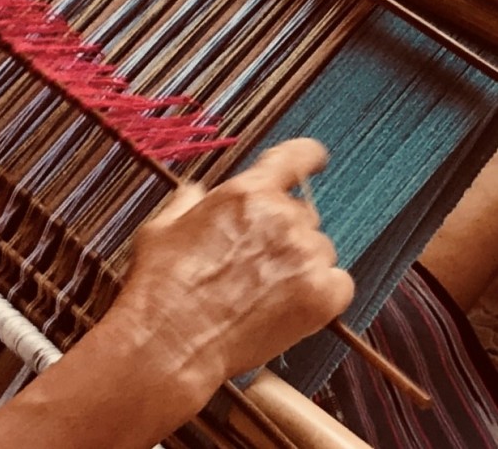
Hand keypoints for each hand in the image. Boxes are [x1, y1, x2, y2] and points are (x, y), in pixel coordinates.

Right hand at [117, 138, 353, 403]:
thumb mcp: (163, 226)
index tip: (314, 161)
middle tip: (253, 260)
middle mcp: (281, 216)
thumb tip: (198, 192)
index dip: (308, 157)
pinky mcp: (322, 297)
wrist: (171, 341)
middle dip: (282, 231)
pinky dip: (321, 292)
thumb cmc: (161, 283)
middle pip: (302, 213)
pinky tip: (289, 305)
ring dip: (299, 263)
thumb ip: (190, 201)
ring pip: (319, 249)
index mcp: (246, 192)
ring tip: (263, 290)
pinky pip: (338, 283)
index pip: (296, 157)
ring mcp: (305, 256)